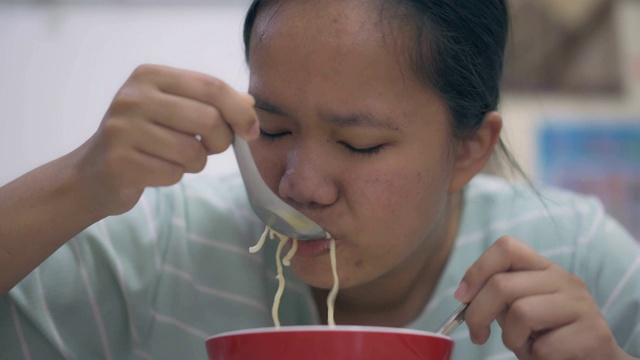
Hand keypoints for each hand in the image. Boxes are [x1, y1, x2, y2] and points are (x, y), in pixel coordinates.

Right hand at [76, 64, 258, 214]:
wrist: (93, 172)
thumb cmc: (144, 137)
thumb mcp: (173, 109)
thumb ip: (211, 102)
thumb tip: (250, 104)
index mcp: (150, 75)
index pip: (212, 87)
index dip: (240, 111)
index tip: (252, 131)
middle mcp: (133, 97)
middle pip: (208, 119)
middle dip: (221, 141)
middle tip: (212, 148)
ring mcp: (123, 129)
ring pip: (193, 152)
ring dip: (196, 162)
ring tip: (178, 158)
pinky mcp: (120, 162)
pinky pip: (173, 174)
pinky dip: (175, 176)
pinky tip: (157, 170)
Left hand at [455, 236, 630, 359]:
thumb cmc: (549, 336)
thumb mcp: (520, 310)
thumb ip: (498, 297)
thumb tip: (466, 295)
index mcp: (544, 268)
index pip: (506, 247)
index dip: (477, 270)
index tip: (462, 297)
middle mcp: (564, 279)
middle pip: (502, 284)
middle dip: (478, 314)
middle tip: (477, 336)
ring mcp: (581, 304)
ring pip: (521, 313)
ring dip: (512, 338)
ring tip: (526, 345)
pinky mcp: (593, 333)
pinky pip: (544, 346)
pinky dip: (536, 357)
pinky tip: (548, 356)